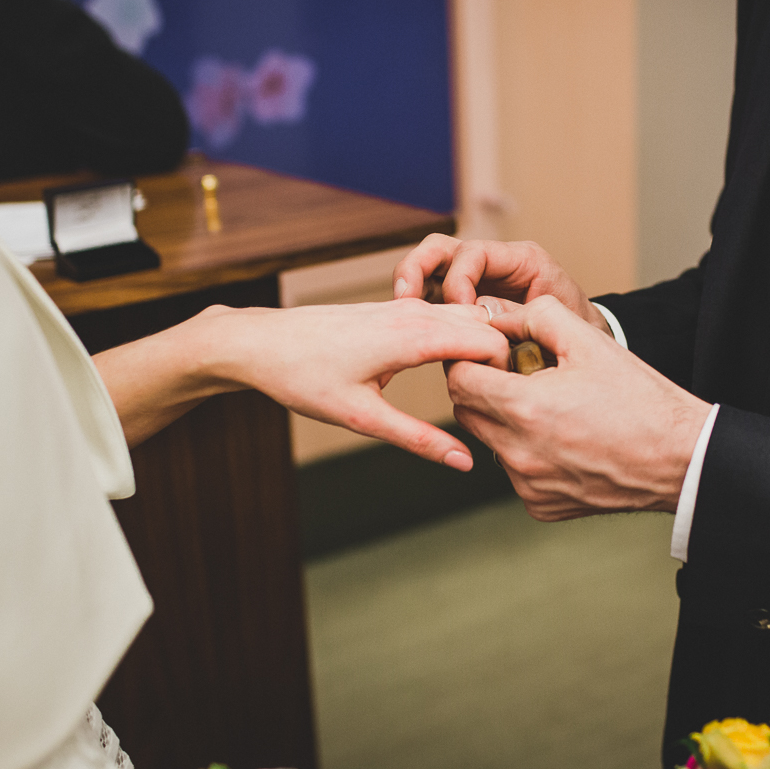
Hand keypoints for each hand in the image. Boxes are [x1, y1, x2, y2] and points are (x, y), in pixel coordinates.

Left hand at [95, 299, 509, 468]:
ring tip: (485, 386)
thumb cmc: (303, 376)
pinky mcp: (392, 309)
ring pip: (466, 316)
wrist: (258, 342)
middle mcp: (413, 313)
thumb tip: (463, 462)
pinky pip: (444, 315)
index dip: (510, 370)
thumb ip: (417, 439)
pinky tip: (455, 368)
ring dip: (484, 345)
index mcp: (413, 336)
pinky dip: (461, 337)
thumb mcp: (361, 418)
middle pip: (486, 324)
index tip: (510, 401)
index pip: (489, 342)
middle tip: (508, 397)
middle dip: (505, 355)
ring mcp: (403, 307)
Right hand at [393, 233, 612, 336]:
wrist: (585, 343)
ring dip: (411, 288)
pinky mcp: (463, 304)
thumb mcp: (554, 318)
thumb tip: (477, 315)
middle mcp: (492, 263)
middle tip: (406, 298)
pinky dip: (420, 310)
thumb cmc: (577, 329)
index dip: (458, 281)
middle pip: (439, 249)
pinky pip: (433, 298)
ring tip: (402, 315)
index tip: (458, 313)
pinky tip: (415, 331)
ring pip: (428, 269)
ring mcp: (474, 282)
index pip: (472, 253)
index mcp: (520, 259)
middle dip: (416, 269)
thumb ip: (515, 314)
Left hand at [447, 296, 711, 519]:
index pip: (459, 379)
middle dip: (484, 389)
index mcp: (525, 408)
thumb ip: (536, 316)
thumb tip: (496, 316)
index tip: (500, 356)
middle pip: (466, 411)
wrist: (680, 460)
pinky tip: (564, 441)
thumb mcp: (590, 341)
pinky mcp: (540, 506)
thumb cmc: (641, 400)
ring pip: (489, 442)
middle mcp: (518, 452)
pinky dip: (528, 454)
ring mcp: (527, 484)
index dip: (473, 360)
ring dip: (505, 422)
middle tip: (523, 377)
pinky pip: (515, 473)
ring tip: (551, 409)